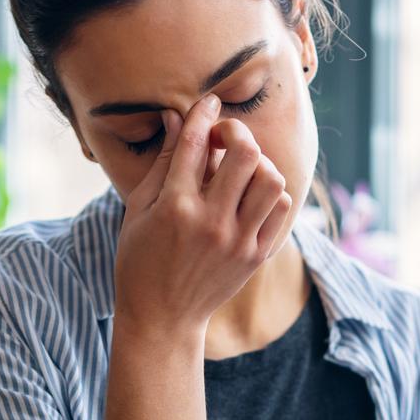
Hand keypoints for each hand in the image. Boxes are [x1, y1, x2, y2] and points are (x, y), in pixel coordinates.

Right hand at [113, 94, 292, 332]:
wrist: (163, 317)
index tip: (209, 102)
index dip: (204, 113)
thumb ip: (161, 162)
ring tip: (240, 169)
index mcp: (174, 207)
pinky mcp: (256, 255)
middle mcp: (210, 222)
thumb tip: (175, 116)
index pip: (196, 142)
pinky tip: (250, 194)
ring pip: (271, 178)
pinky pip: (280, 207)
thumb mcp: (139, 209)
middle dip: (235, 132)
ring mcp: (238, 241)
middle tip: (224, 139)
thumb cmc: (140, 259)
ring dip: (257, 163)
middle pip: (245, 152)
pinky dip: (269, 192)